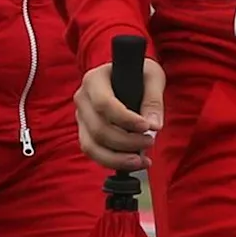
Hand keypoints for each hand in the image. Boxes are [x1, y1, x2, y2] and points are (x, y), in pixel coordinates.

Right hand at [74, 57, 164, 172]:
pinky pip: (94, 153)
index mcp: (94, 80)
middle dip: (127, 141)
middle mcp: (82, 99)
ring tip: (143, 160)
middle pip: (98, 129)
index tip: (147, 127)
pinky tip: (134, 162)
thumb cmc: (140, 74)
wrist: (127, 76)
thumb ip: (154, 100)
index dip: (126, 119)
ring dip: (118, 158)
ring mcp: (81, 118)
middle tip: (151, 141)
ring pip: (92, 146)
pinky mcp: (85, 133)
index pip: (104, 103)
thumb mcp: (152, 77)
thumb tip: (154, 126)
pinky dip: (113, 162)